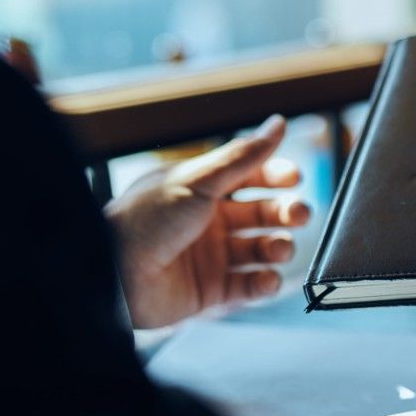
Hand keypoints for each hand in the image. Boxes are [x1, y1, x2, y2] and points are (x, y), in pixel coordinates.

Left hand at [106, 115, 310, 327]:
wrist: (115, 275)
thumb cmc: (146, 221)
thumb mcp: (199, 180)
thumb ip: (244, 156)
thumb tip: (278, 124)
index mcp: (201, 189)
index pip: (250, 177)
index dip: (275, 175)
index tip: (295, 177)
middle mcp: (208, 221)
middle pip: (262, 214)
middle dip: (286, 212)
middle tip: (300, 213)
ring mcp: (211, 257)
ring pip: (261, 249)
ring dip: (279, 247)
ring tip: (279, 248)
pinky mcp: (211, 291)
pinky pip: (250, 286)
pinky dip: (265, 283)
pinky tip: (268, 278)